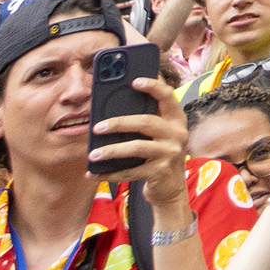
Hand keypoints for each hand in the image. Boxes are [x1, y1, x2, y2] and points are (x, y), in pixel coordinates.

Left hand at [89, 73, 188, 189]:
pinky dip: (109, 173)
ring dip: (111, 150)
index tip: (134, 81)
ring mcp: (170, 153)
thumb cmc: (159, 155)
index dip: (153, 87)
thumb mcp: (160, 134)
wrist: (171, 188)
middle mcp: (177, 134)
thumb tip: (116, 103)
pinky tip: (93, 173)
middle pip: (146, 122)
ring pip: (137, 147)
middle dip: (118, 123)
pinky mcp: (160, 171)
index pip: (168, 96)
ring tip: (92, 154)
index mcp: (176, 119)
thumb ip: (147, 118)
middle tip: (97, 127)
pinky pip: (130, 171)